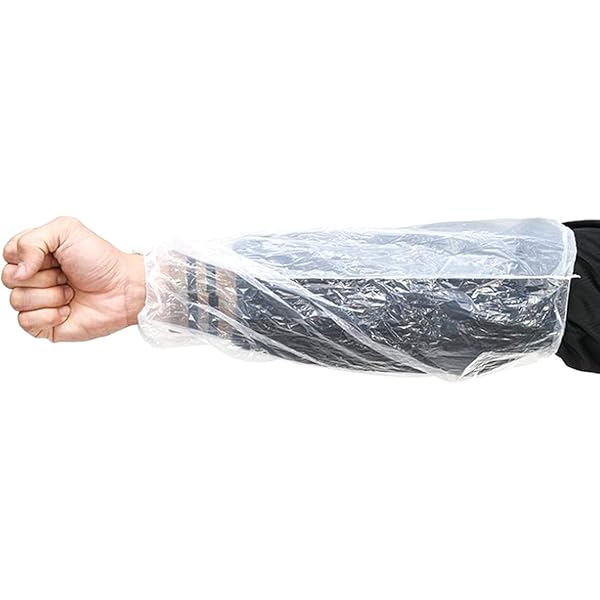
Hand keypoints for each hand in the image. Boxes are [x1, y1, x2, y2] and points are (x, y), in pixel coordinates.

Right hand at [2, 217, 144, 341]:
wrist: (124, 289)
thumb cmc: (101, 261)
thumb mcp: (66, 230)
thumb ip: (31, 240)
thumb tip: (18, 270)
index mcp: (36, 254)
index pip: (9, 254)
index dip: (29, 256)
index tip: (55, 256)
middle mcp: (34, 278)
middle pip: (9, 278)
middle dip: (43, 277)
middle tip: (67, 275)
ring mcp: (38, 302)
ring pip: (17, 300)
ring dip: (50, 296)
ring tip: (71, 292)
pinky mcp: (44, 325)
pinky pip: (25, 322)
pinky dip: (50, 315)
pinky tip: (68, 310)